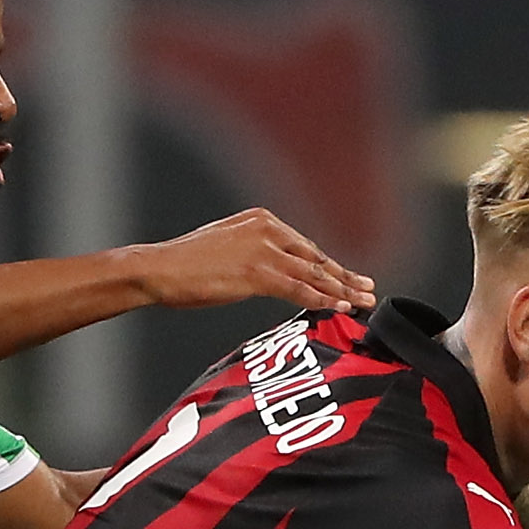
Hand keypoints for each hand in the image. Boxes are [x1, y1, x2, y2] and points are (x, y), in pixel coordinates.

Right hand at [127, 209, 375, 313]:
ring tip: (362, 303)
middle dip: (344, 277)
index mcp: (261, 220)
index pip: (304, 247)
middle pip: (315, 258)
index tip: (349, 278)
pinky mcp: (257, 272)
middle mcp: (268, 229)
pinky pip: (298, 289)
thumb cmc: (185, 265)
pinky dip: (322, 300)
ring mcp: (263, 250)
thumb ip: (254, 254)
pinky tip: (339, 308)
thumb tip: (272, 273)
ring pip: (313, 274)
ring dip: (341, 291)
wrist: (159, 269)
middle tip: (369, 290)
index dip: (329, 266)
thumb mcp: (226, 248)